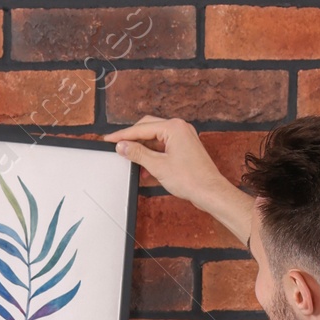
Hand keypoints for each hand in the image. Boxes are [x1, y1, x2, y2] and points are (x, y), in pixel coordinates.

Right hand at [104, 115, 232, 211]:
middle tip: (118, 149)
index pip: (142, 128)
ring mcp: (183, 138)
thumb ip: (138, 154)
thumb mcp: (158, 166)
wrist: (210, 192)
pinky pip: (164, 148)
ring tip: (131, 164)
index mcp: (173, 127)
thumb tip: (122, 146)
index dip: (123, 135)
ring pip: (155, 140)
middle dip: (133, 141)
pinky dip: (153, 157)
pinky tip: (145, 170)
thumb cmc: (191, 179)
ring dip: (143, 151)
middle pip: (148, 129)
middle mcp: (179, 128)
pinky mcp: (184, 148)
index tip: (109, 140)